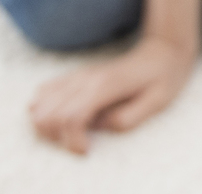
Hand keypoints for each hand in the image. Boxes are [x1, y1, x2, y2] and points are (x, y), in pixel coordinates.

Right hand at [28, 35, 197, 154]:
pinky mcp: (75, 76)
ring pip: (38, 104)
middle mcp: (85, 79)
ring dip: (47, 126)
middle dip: (57, 137)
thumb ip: (126, 119)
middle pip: (45, 114)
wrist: (162, 51)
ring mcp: (78, 76)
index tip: (87, 150)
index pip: (70, 118)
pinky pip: (43, 92)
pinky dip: (44, 111)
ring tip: (72, 133)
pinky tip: (64, 119)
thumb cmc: (162, 79)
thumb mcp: (155, 103)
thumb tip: (99, 127)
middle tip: (80, 142)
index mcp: (104, 87)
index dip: (73, 142)